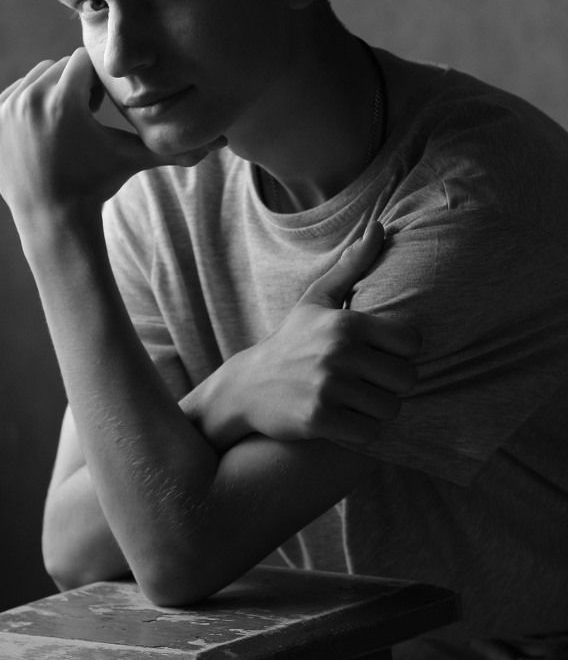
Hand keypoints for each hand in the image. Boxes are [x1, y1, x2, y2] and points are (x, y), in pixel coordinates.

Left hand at [0, 48, 224, 220]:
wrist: (53, 219)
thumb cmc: (97, 184)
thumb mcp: (132, 160)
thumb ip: (171, 147)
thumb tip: (222, 144)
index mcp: (62, 100)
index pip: (84, 61)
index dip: (98, 82)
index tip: (102, 106)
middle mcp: (29, 98)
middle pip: (60, 68)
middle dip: (77, 85)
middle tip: (87, 118)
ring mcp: (6, 108)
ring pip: (38, 77)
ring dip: (54, 92)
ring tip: (68, 124)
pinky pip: (16, 93)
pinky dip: (31, 104)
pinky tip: (47, 132)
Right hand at [215, 222, 420, 446]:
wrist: (246, 387)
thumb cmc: (292, 341)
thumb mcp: (317, 300)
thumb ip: (352, 266)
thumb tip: (380, 227)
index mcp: (345, 323)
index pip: (412, 342)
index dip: (401, 352)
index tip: (381, 355)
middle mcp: (338, 353)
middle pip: (406, 379)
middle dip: (392, 384)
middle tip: (369, 382)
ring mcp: (328, 388)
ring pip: (390, 409)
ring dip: (377, 410)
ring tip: (355, 400)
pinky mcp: (319, 420)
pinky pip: (370, 433)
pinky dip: (362, 431)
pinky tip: (344, 419)